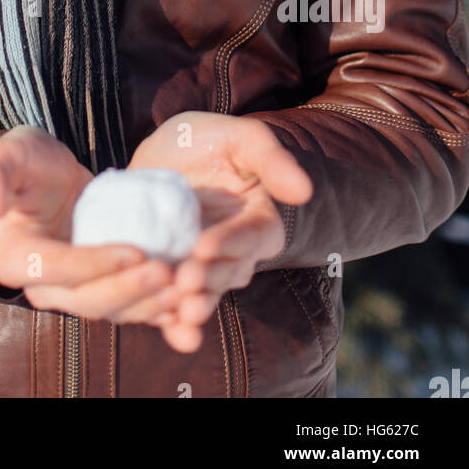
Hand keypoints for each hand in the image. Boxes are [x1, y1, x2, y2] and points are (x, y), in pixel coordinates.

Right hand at [0, 125, 177, 323]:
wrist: (51, 173)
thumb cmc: (26, 160)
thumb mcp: (5, 152)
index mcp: (15, 259)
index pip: (56, 269)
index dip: (95, 265)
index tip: (136, 251)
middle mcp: (41, 286)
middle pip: (87, 300)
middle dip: (129, 291)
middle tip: (168, 273)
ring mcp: (73, 291)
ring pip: (111, 310)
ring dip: (148, 306)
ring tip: (185, 289)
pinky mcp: (99, 288)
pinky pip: (128, 306)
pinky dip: (156, 309)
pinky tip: (186, 302)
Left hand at [127, 111, 313, 351]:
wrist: (167, 153)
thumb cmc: (210, 140)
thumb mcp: (241, 138)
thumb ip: (271, 159)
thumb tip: (304, 190)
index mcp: (258, 222)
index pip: (249, 235)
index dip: (228, 242)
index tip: (204, 246)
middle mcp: (232, 253)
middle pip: (226, 272)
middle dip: (208, 280)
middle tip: (186, 283)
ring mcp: (200, 266)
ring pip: (203, 294)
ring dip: (191, 309)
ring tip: (179, 315)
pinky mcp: (170, 273)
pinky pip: (174, 303)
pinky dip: (169, 321)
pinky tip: (164, 330)